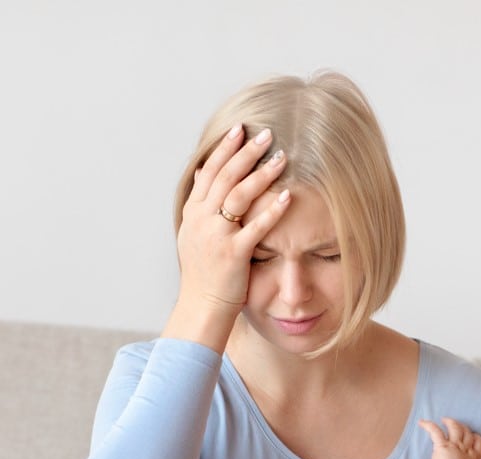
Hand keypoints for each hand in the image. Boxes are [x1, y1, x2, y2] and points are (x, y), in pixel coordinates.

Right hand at [173, 124, 290, 329]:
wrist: (202, 307)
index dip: (224, 148)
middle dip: (245, 152)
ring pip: (238, 195)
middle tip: (266, 133)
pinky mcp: (233, 254)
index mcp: (193, 213)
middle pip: (224, 177)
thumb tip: (202, 170)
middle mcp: (201, 220)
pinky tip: (288, 195)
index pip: (209, 172)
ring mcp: (216, 236)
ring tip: (281, 157)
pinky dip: (272, 209)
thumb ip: (200, 201)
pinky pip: (256, 227)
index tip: (239, 129)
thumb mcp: (194, 233)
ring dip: (261, 174)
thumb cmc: (203, 272)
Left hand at [418, 417, 480, 458]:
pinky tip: (421, 422)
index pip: (478, 442)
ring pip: (454, 427)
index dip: (476, 437)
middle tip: (458, 425)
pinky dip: (428, 425)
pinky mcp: (442, 445)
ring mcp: (454, 445)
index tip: (473, 436)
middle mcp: (465, 448)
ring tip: (444, 420)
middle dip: (463, 427)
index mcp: (474, 457)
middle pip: (467, 432)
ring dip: (449, 422)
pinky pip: (435, 431)